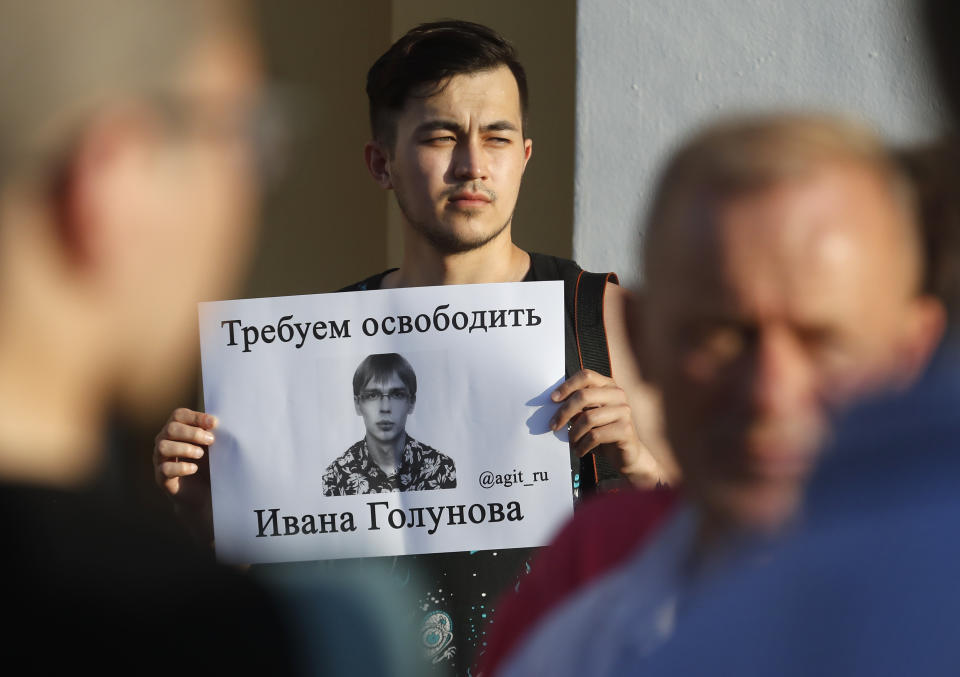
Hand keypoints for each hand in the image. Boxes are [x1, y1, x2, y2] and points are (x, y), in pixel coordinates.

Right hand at [153, 407, 216, 541]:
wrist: (205, 493)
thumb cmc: (209, 464)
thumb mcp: (212, 447)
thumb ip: (212, 434)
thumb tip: (217, 424)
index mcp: (176, 430)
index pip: (179, 415)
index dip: (195, 417)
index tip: (214, 423)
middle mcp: (164, 441)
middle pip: (171, 428)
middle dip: (192, 433)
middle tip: (211, 441)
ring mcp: (160, 460)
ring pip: (163, 447)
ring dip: (184, 448)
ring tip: (201, 454)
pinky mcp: (161, 477)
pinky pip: (165, 469)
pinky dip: (181, 467)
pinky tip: (194, 468)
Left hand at [549, 369, 663, 487]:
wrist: (626, 455)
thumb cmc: (602, 432)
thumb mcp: (588, 415)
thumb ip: (576, 406)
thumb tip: (554, 402)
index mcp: (608, 385)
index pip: (586, 376)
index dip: (567, 386)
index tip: (553, 399)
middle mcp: (618, 395)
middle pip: (583, 396)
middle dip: (564, 412)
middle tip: (553, 425)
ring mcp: (624, 411)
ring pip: (588, 418)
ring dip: (574, 433)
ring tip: (571, 442)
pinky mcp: (625, 430)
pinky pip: (595, 436)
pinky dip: (582, 445)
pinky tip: (580, 451)